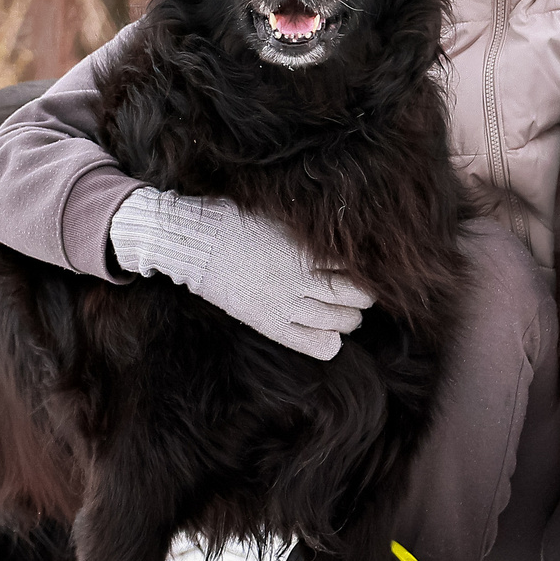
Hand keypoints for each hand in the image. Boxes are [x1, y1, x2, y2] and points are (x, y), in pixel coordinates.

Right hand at [108, 188, 372, 358]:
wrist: (195, 243)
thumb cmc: (236, 220)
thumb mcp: (280, 216)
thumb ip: (310, 230)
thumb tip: (340, 233)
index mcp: (306, 248)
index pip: (355, 267)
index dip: (364, 271)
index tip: (361, 269)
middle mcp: (301, 279)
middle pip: (354, 296)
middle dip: (361, 296)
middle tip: (355, 291)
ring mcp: (286, 304)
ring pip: (340, 321)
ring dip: (349, 318)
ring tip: (343, 311)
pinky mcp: (270, 323)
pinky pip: (315, 344)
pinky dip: (330, 342)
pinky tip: (329, 333)